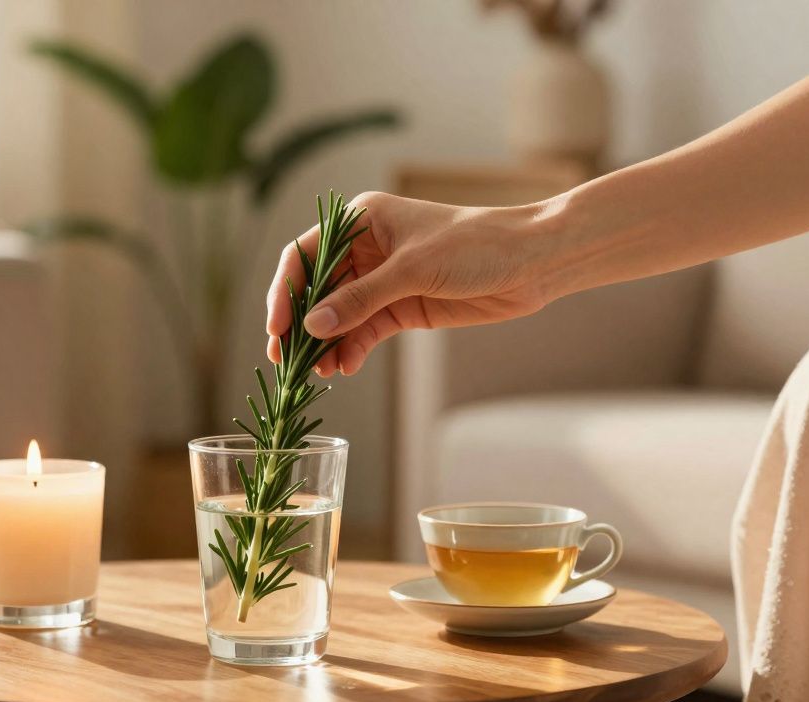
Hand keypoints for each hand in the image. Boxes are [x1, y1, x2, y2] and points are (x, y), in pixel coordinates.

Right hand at [265, 192, 552, 376]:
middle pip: (317, 290)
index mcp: (360, 221)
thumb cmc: (475, 245)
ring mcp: (383, 280)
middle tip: (287, 361)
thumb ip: (360, 299)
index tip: (276, 328)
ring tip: (319, 373)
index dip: (285, 292)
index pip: (305, 256)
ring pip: (339, 315)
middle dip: (303, 326)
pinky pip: (365, 330)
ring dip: (327, 344)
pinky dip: (353, 349)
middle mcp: (365, 249)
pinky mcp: (403, 307)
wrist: (532, 262)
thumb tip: (313, 326)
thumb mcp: (412, 271)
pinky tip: (345, 367)